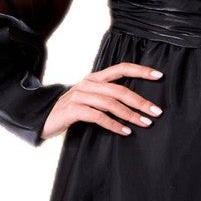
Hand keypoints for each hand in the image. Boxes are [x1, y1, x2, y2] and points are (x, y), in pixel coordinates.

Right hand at [40, 62, 164, 139]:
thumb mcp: (89, 99)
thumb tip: (135, 105)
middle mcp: (88, 84)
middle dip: (140, 101)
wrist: (42, 118)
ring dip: (130, 114)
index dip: (140, 70)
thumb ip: (106, 97)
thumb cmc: (70, 110)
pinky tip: (125, 131)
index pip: (120, 69)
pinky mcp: (73, 110)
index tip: (159, 75)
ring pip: (110, 103)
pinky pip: (98, 116)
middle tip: (156, 112)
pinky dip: (113, 124)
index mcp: (94, 78)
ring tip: (145, 123)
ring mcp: (79, 95)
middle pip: (119, 89)